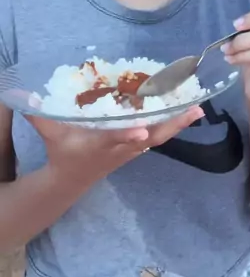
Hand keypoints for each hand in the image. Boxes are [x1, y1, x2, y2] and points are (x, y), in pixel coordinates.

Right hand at [27, 106, 202, 186]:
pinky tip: (187, 112)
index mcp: (99, 144)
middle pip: (150, 138)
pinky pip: (158, 135)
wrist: (72, 180)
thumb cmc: (63, 153)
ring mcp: (131, 150)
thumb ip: (40, 116)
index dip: (127, 137)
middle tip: (194, 111)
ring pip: (158, 136)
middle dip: (171, 126)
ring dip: (178, 123)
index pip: (114, 140)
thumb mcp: (51, 135)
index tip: (141, 131)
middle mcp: (121, 148)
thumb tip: (23, 96)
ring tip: (198, 108)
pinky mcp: (136, 147)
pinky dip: (172, 124)